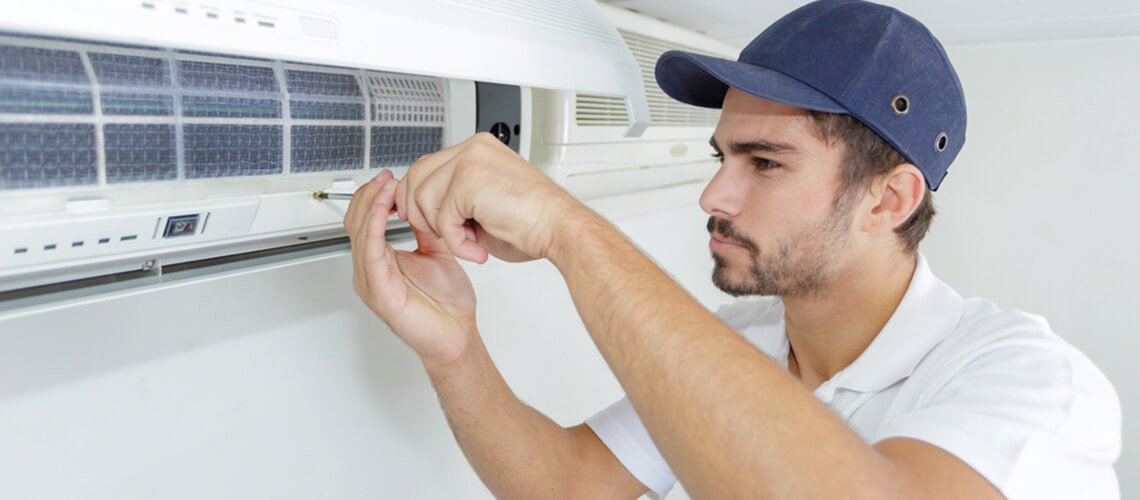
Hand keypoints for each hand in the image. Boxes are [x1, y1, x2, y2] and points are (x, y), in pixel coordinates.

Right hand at [345, 169, 477, 367]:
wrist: (458, 336)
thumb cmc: (447, 304)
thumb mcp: (436, 252)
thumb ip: (425, 229)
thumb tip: (421, 203)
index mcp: (380, 262)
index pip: (364, 221)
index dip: (373, 196)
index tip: (390, 177)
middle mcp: (371, 270)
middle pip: (356, 223)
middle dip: (370, 195)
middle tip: (387, 177)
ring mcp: (371, 282)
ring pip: (360, 234)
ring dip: (372, 206)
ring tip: (388, 187)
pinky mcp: (380, 292)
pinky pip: (371, 253)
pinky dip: (375, 228)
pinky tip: (384, 210)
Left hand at [394, 133, 580, 263]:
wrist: (560, 228)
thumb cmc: (532, 222)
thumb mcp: (484, 203)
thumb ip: (455, 199)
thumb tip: (426, 210)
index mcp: (478, 150)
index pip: (428, 165)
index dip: (415, 194)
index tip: (414, 215)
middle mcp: (473, 149)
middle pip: (418, 175)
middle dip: (418, 211)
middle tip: (437, 234)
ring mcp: (470, 160)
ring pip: (424, 198)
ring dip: (442, 230)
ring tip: (469, 242)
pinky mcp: (468, 180)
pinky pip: (442, 218)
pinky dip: (456, 242)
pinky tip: (477, 247)